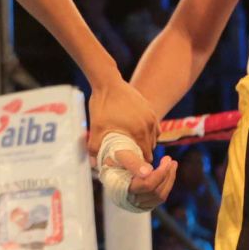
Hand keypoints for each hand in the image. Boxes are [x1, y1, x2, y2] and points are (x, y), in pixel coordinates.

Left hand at [89, 81, 175, 211]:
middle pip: (151, 148)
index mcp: (139, 132)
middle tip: (130, 157)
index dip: (140, 164)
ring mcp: (151, 115)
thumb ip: (95, 148)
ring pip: (154, 137)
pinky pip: (154, 126)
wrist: (107, 82)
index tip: (132, 167)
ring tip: (133, 145)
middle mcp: (149, 124)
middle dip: (142, 154)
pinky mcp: (150, 108)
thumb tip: (94, 165)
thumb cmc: (102, 105)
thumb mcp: (96, 128)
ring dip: (146, 143)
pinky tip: (136, 132)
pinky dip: (148, 132)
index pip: (146, 156)